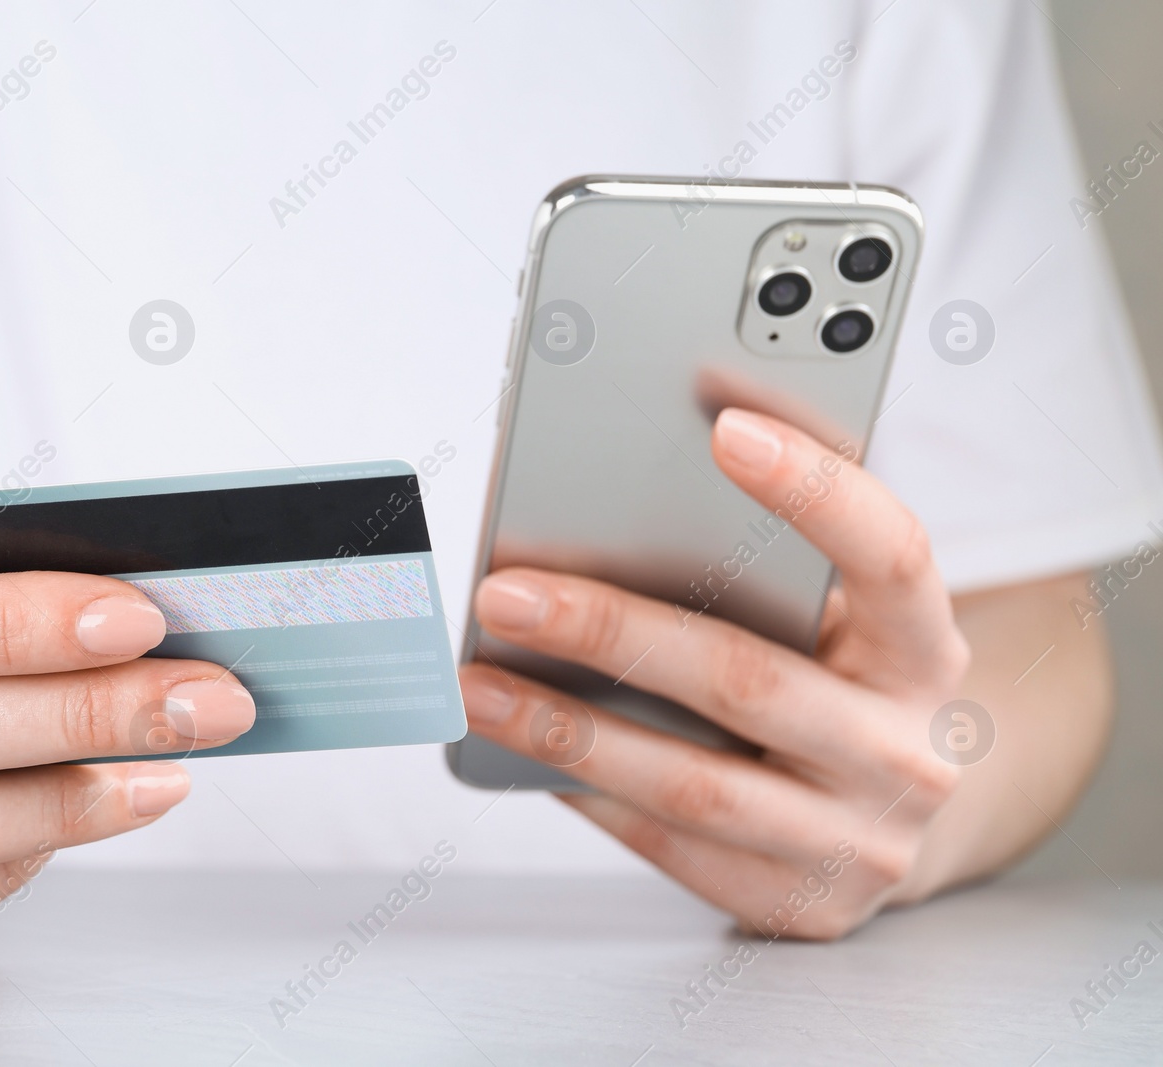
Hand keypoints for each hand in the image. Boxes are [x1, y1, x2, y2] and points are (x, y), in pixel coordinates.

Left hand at [459, 408, 970, 937]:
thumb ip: (778, 550)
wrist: (907, 820)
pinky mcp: (801, 906)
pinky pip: (671, 846)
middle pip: (748, 681)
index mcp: (926, 647)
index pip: (893, 556)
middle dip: (610, 632)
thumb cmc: (844, 682)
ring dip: (567, 730)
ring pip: (694, 785)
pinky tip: (521, 747)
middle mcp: (906, 750)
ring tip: (477, 684)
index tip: (726, 428)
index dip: (816, 492)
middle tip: (505, 593)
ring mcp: (858, 841)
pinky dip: (588, 792)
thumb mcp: (845, 614)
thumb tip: (644, 459)